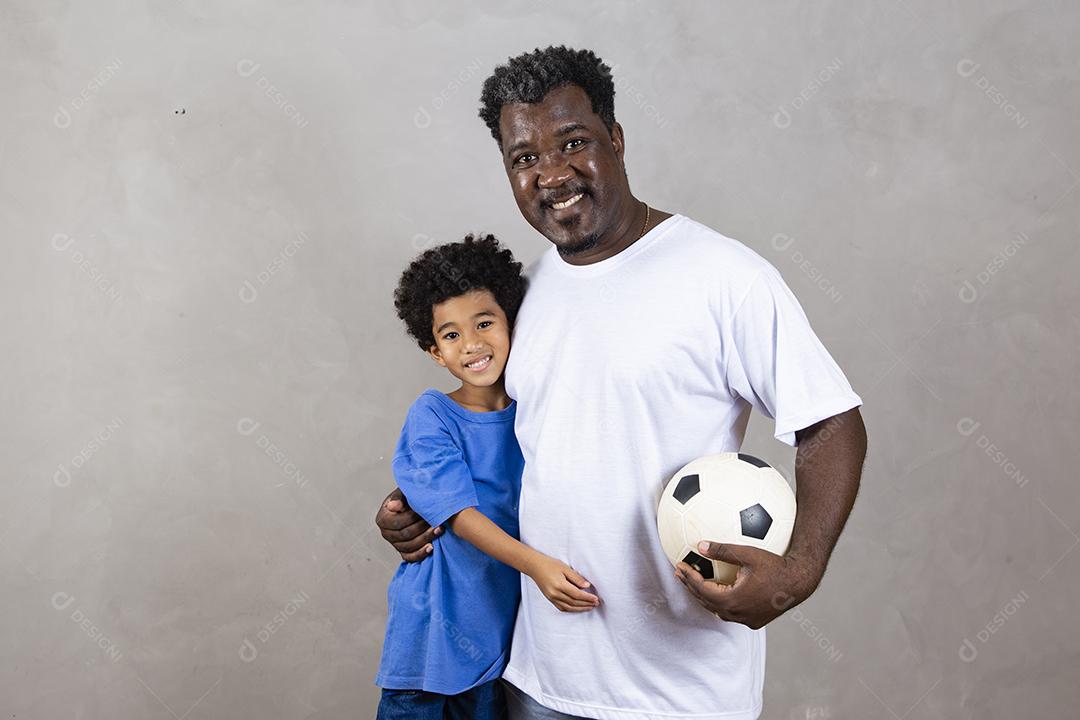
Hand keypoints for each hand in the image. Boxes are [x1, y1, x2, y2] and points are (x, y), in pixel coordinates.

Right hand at [375, 487, 441, 562]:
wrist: (415, 505)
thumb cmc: (409, 497)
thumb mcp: (404, 493)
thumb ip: (399, 498)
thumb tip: (393, 506)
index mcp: (382, 519)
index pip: (398, 522)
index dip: (413, 518)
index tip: (427, 513)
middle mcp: (386, 533)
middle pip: (404, 535)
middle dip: (423, 528)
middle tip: (438, 522)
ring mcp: (394, 544)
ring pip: (409, 547)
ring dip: (425, 539)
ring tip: (439, 530)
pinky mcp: (403, 551)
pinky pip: (409, 557)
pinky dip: (420, 554)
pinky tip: (431, 547)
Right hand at [526, 555, 600, 612]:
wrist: (535, 567)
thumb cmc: (550, 565)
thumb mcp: (565, 568)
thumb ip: (576, 578)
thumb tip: (587, 586)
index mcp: (559, 585)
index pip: (577, 595)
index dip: (588, 598)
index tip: (596, 599)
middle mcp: (555, 594)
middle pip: (574, 602)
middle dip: (586, 604)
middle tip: (596, 603)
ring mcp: (552, 598)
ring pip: (569, 607)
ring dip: (580, 608)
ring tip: (590, 607)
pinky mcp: (550, 599)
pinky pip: (562, 607)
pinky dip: (571, 609)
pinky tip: (578, 608)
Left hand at [674, 541, 820, 628]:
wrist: (799, 582)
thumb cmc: (775, 565)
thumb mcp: (747, 553)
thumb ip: (722, 550)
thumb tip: (699, 545)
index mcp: (732, 600)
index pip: (702, 589)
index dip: (688, 577)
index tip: (679, 564)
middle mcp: (737, 614)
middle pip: (706, 601)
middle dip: (691, 586)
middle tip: (680, 573)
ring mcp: (746, 620)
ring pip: (717, 610)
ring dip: (704, 595)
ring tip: (694, 582)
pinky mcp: (754, 621)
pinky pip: (731, 613)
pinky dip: (720, 602)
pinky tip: (718, 590)